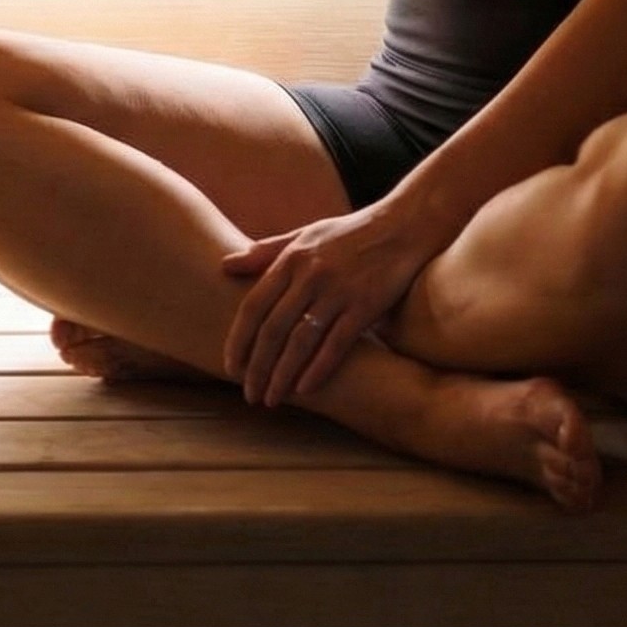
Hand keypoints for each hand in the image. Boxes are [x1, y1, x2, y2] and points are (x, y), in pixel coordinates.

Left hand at [221, 201, 436, 405]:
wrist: (402, 226)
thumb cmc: (349, 233)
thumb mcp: (305, 235)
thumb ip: (266, 252)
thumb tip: (224, 265)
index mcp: (291, 258)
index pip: (254, 305)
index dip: (239, 339)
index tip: (229, 366)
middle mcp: (310, 275)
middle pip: (273, 328)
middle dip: (257, 367)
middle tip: (249, 395)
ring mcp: (338, 291)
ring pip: (301, 341)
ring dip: (283, 375)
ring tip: (272, 399)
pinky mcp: (365, 306)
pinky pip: (337, 344)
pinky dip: (319, 369)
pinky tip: (304, 389)